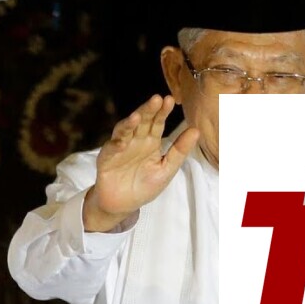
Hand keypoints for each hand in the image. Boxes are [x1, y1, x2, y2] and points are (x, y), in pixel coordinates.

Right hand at [82, 94, 198, 231]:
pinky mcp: (107, 156)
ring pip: (126, 129)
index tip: (170, 100)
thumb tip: (196, 130)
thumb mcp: (166, 169)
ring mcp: (121, 146)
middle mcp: (136, 140)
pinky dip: (119, 139)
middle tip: (157, 99)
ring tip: (139, 115)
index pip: (158, 122)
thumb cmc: (144, 186)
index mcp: (151, 142)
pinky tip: (125, 135)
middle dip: (149, 110)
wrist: (123, 204)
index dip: (163, 112)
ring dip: (132, 122)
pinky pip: (114, 145)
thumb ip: (180, 150)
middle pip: (143, 121)